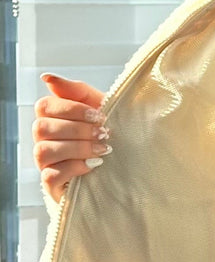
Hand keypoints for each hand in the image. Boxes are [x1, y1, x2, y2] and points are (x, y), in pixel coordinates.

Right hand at [34, 73, 109, 203]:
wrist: (126, 164)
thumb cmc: (107, 131)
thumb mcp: (99, 106)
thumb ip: (76, 90)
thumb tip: (47, 77)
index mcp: (51, 117)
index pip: (44, 106)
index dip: (72, 109)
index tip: (100, 115)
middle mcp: (43, 139)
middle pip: (42, 127)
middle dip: (78, 129)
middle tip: (104, 133)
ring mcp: (45, 162)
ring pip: (44, 150)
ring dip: (78, 148)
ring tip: (103, 150)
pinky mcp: (51, 184)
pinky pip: (51, 174)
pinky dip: (74, 167)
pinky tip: (93, 165)